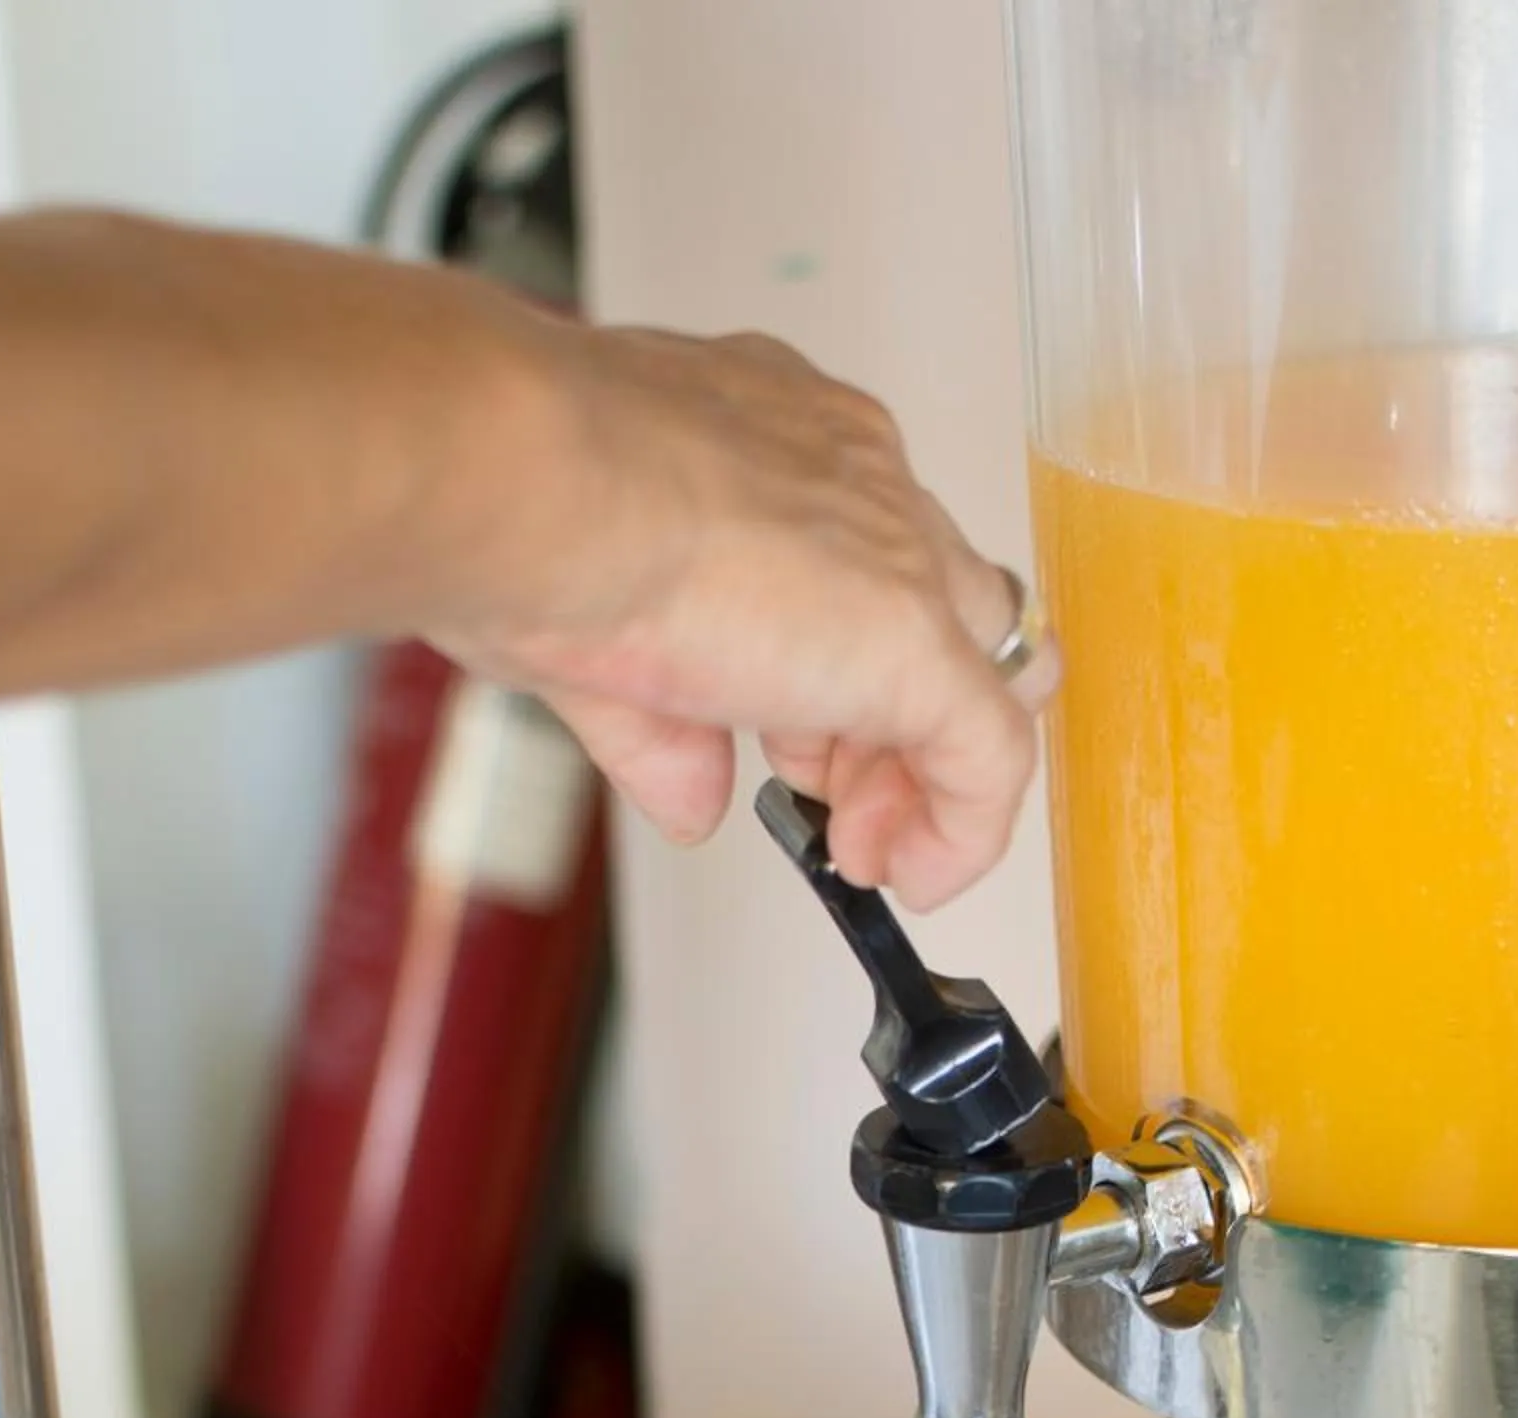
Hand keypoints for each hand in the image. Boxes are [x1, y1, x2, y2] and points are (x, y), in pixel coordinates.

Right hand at [433, 317, 1053, 911]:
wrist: (524, 483)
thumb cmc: (525, 518)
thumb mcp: (597, 638)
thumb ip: (665, 729)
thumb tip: (690, 801)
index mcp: (779, 443)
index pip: (860, 558)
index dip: (834, 674)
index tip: (794, 749)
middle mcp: (854, 473)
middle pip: (943, 607)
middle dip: (890, 728)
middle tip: (836, 807)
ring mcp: (895, 547)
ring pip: (984, 666)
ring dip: (925, 778)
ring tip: (860, 846)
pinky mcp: (918, 637)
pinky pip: (992, 749)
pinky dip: (966, 829)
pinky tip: (915, 874)